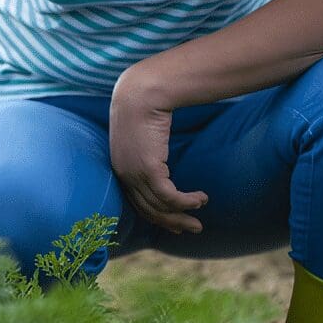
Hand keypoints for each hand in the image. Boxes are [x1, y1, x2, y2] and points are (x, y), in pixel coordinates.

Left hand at [109, 69, 207, 234]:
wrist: (141, 93)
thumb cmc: (144, 106)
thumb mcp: (144, 132)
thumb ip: (150, 146)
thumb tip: (162, 150)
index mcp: (121, 168)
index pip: (138, 202)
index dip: (158, 215)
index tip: (176, 221)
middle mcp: (125, 175)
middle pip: (149, 210)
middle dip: (172, 222)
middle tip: (193, 229)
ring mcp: (134, 175)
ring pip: (160, 207)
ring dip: (183, 213)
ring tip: (201, 212)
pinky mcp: (148, 170)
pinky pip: (169, 197)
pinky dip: (186, 202)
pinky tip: (200, 199)